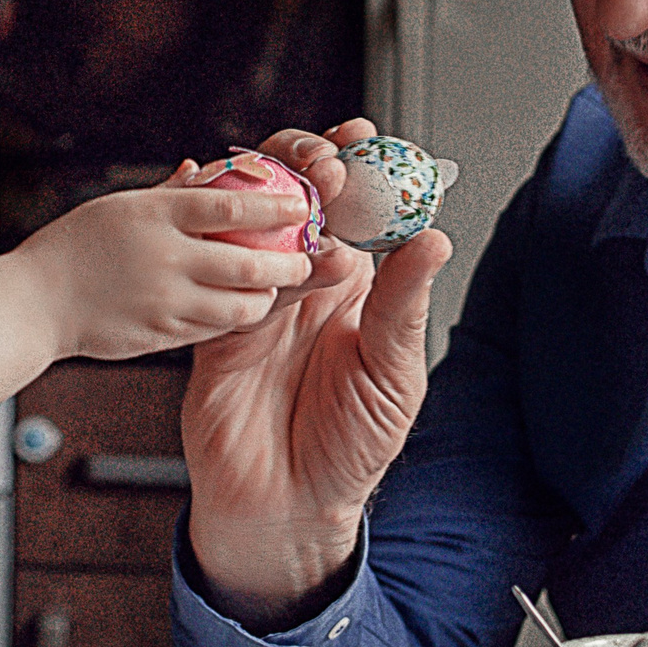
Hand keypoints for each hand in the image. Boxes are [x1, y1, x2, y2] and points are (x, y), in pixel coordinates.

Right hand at [9, 171, 313, 362]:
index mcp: (156, 215)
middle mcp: (165, 257)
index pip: (232, 206)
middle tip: (305, 259)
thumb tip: (201, 168)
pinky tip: (241, 310)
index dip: (277, 206)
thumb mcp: (118, 206)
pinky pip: (213, 329)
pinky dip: (234, 319)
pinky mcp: (161, 334)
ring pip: (239, 305)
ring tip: (275, 288)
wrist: (33, 303)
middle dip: (288, 263)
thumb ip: (166, 193)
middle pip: (248, 261)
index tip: (304, 205)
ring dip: (266, 297)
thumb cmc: (73, 247)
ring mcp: (165, 300)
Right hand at [181, 119, 453, 631]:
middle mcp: (305, 286)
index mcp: (356, 291)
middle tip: (325, 165)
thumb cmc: (350, 448)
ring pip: (254, 224)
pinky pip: (215, 270)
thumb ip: (402, 305)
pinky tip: (225, 216)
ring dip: (268, 195)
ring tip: (290, 186)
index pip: (357, 212)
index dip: (359, 171)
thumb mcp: (393, 373)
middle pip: (299, 202)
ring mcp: (257, 301)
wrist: (285, 507)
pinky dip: (219, 238)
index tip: (366, 139)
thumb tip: (432, 239)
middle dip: (308, 168)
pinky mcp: (215, 323)